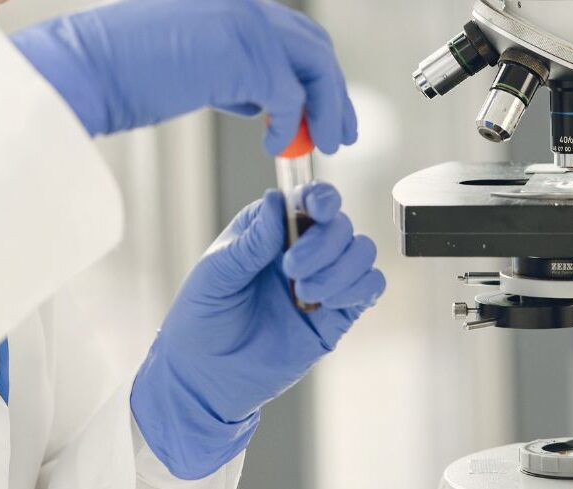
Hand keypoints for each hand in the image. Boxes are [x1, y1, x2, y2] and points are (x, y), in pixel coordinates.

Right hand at [10, 0, 355, 154]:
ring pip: (312, 62)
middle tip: (339, 129)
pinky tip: (277, 145)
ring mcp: (239, 22)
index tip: (315, 108)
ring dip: (324, 106)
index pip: (283, 29)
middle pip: (309, 41)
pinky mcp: (239, 54)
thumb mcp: (176, 61)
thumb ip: (220, 68)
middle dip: (331, 88)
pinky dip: (292, 123)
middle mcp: (234, 0)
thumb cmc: (109, 74)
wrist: (77, 69)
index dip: (305, 71)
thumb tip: (254, 98)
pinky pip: (288, 94)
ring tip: (325, 143)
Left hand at [129, 184, 384, 478]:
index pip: (306, 198)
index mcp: (269, 229)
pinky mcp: (336, 316)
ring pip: (360, 251)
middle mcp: (300, 248)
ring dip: (341, 267)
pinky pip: (370, 287)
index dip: (320, 197)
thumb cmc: (202, 316)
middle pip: (339, 224)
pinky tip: (327, 303)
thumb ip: (252, 241)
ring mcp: (321, 280)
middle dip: (323, 243)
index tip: (317, 209)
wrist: (206, 375)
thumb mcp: (217, 273)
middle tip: (291, 270)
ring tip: (305, 293)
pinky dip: (359, 288)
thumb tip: (276, 201)